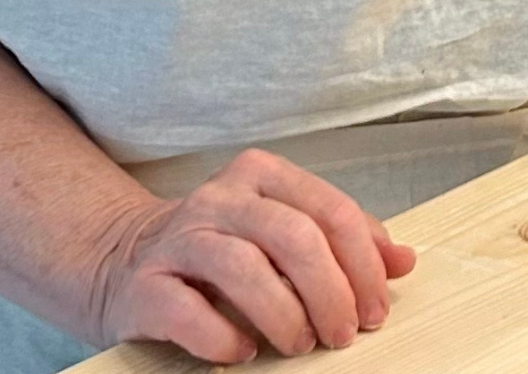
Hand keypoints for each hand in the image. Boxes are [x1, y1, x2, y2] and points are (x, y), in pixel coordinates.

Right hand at [88, 147, 417, 362]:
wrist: (123, 261)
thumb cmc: (220, 252)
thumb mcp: (283, 233)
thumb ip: (341, 242)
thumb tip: (404, 261)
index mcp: (260, 177)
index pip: (329, 210)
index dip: (362, 265)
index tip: (375, 309)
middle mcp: (220, 199)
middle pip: (293, 236)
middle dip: (331, 293)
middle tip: (343, 334)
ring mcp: (180, 239)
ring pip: (244, 268)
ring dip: (284, 317)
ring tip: (299, 344)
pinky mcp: (145, 285)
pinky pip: (188, 310)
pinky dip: (223, 337)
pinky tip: (242, 351)